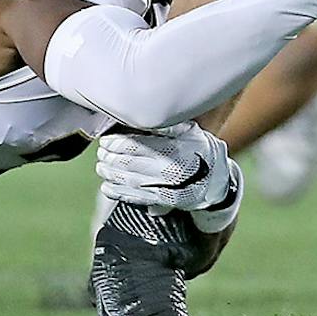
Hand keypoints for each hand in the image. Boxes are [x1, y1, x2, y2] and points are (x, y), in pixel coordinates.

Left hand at [96, 125, 240, 223]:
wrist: (216, 179)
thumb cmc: (197, 148)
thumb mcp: (188, 130)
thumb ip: (167, 125)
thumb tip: (141, 113)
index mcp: (175, 148)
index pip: (138, 145)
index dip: (117, 142)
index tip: (106, 139)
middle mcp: (171, 170)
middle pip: (131, 163)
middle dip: (111, 157)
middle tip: (101, 152)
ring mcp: (168, 188)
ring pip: (132, 181)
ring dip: (111, 174)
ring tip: (101, 167)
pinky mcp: (165, 202)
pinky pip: (138, 198)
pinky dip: (119, 193)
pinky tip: (107, 187)